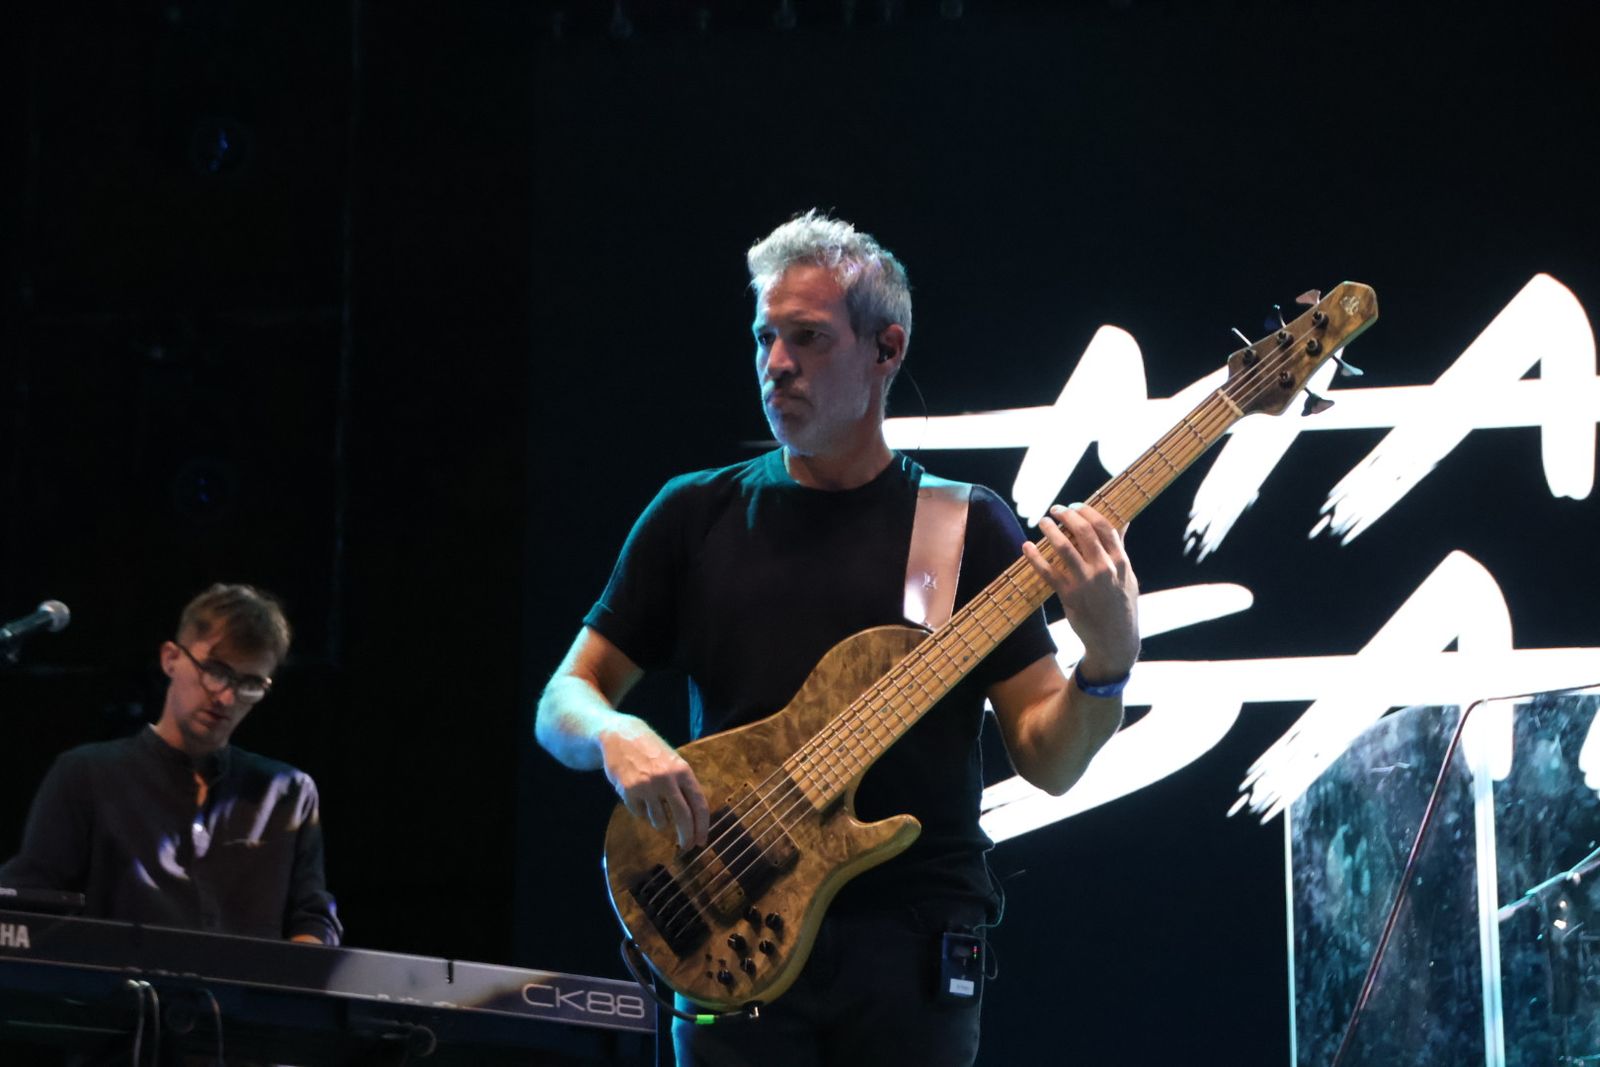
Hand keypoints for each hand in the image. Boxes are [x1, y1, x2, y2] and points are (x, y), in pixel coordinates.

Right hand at [598, 719, 710, 848]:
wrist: (620, 736)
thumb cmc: (650, 751)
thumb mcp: (673, 761)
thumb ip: (683, 785)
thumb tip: (695, 818)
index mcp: (683, 771)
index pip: (699, 804)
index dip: (702, 826)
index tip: (701, 841)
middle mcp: (667, 779)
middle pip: (683, 817)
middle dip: (686, 836)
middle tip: (686, 846)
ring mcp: (647, 786)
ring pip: (659, 820)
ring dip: (660, 822)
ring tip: (655, 807)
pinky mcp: (629, 791)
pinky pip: (640, 814)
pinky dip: (641, 811)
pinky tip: (638, 796)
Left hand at [1022, 503, 1140, 682]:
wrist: (1115, 640)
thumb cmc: (1121, 605)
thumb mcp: (1128, 575)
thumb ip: (1120, 548)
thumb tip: (1124, 521)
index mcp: (1120, 561)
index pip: (1104, 526)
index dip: (1087, 511)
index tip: (1074, 506)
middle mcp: (1104, 569)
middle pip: (1083, 531)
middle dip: (1066, 515)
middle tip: (1054, 510)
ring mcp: (1086, 582)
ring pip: (1064, 547)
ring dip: (1049, 530)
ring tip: (1042, 522)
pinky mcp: (1069, 596)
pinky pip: (1047, 572)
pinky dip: (1034, 557)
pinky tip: (1027, 546)